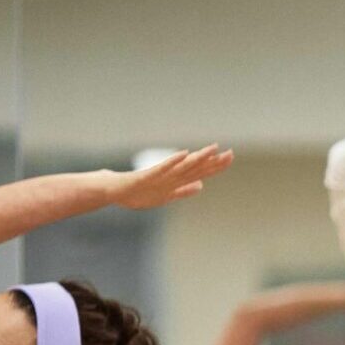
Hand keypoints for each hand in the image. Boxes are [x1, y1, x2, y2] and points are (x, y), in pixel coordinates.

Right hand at [109, 144, 231, 209]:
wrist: (113, 191)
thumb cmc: (137, 192)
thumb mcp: (166, 196)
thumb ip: (183, 190)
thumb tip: (201, 185)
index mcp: (176, 181)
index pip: (200, 172)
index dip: (215, 166)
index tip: (230, 158)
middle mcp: (170, 176)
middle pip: (195, 168)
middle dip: (213, 161)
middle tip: (230, 153)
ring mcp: (159, 176)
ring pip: (182, 166)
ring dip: (198, 158)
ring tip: (213, 149)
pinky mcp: (146, 176)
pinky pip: (162, 168)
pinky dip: (173, 162)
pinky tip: (184, 154)